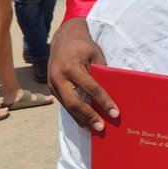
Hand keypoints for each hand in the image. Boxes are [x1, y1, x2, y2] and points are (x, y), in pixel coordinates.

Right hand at [49, 17, 118, 131]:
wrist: (63, 38)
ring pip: (68, 106)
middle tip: (102, 128)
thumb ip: (101, 74)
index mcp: (71, 66)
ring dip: (82, 119)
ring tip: (95, 130)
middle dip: (90, 116)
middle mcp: (59, 77)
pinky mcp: (51, 88)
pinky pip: (64, 105)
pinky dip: (75, 115)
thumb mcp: (96, 55)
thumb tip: (112, 95)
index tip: (115, 113)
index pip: (91, 88)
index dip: (104, 102)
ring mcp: (52, 84)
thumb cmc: (83, 46)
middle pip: (75, 102)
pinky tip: (85, 123)